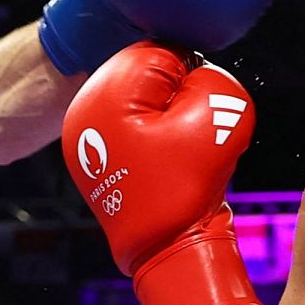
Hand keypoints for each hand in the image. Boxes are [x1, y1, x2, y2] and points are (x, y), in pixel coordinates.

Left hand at [61, 42, 266, 304]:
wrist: (164, 253)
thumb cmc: (186, 189)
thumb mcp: (219, 118)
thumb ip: (215, 79)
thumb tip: (198, 77)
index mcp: (104, 93)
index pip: (163, 52)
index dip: (194, 79)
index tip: (197, 116)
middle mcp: (84, 110)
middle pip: (150, 79)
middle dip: (178, 100)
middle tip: (188, 138)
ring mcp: (86, 137)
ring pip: (146, 105)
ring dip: (170, 121)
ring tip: (175, 156)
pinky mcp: (97, 157)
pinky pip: (137, 131)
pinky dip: (158, 142)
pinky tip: (164, 168)